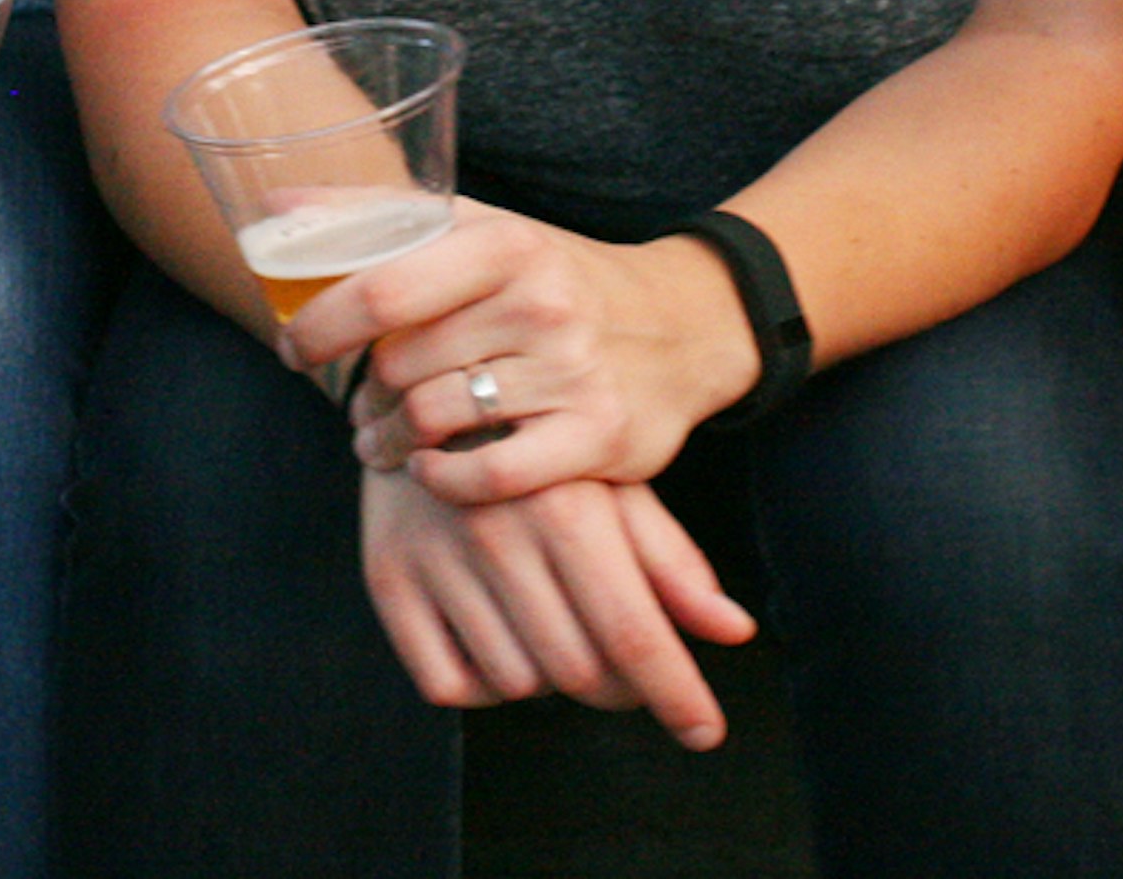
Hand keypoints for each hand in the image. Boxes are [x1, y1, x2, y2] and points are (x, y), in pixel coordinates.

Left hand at [285, 206, 756, 506]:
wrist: (682, 328)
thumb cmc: (551, 279)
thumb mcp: (480, 229)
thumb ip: (379, 215)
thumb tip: (273, 199)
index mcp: (505, 243)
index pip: (382, 288)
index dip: (317, 328)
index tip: (291, 350)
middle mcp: (542, 301)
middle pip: (398, 364)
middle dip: (359, 394)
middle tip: (357, 404)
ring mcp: (574, 371)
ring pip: (432, 421)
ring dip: (388, 442)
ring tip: (382, 441)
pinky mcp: (598, 436)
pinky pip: (486, 478)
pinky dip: (442, 481)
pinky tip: (432, 469)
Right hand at [359, 468, 755, 747]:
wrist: (429, 390)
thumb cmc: (542, 445)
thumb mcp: (614, 484)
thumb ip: (672, 561)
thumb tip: (735, 632)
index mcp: (568, 507)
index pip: (632, 632)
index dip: (676, 693)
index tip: (705, 732)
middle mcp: (498, 533)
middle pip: (579, 670)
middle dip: (620, 686)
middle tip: (629, 666)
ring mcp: (436, 558)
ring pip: (516, 684)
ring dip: (550, 676)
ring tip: (555, 626)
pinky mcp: (387, 577)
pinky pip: (445, 683)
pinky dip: (481, 684)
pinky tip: (498, 640)